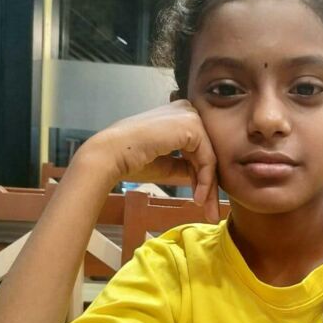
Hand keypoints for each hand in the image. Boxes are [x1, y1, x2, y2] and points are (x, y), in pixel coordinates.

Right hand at [80, 99, 220, 221]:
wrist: (112, 154)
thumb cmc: (132, 160)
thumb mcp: (167, 164)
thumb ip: (185, 165)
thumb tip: (204, 178)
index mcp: (178, 116)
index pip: (198, 150)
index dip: (200, 177)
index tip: (200, 200)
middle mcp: (186, 111)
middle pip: (206, 153)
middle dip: (209, 185)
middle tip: (210, 211)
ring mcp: (190, 116)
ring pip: (209, 158)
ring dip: (208, 187)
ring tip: (207, 210)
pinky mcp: (192, 126)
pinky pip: (207, 158)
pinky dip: (205, 180)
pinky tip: (198, 198)